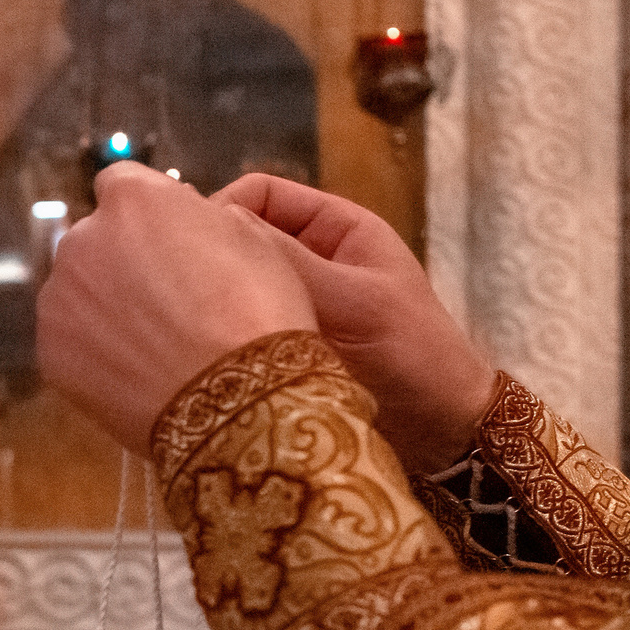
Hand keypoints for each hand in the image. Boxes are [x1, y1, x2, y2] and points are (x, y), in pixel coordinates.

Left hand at [38, 162, 317, 452]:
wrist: (238, 402)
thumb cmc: (257, 311)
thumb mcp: (249, 236)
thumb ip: (195, 216)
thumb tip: (177, 223)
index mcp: (132, 199)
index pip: (122, 183)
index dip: (149, 213)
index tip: (173, 241)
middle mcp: (82, 239)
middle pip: (95, 239)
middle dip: (123, 259)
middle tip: (168, 301)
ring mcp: (60, 299)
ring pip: (79, 291)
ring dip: (105, 306)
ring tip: (153, 345)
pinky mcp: (51, 353)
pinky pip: (72, 340)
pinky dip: (95, 351)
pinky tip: (135, 373)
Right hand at [213, 175, 494, 473]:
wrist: (446, 435)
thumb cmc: (415, 355)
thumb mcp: (355, 302)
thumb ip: (291, 262)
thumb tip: (218, 227)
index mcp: (335, 228)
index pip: (261, 194)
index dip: (225, 211)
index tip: (191, 249)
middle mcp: (313, 260)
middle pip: (244, 240)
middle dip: (216, 259)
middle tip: (182, 293)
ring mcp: (300, 305)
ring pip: (242, 286)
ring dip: (219, 303)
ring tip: (190, 326)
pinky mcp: (288, 348)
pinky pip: (248, 327)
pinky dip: (227, 336)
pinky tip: (205, 353)